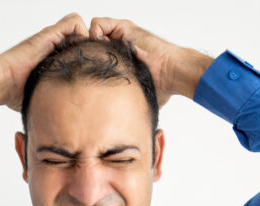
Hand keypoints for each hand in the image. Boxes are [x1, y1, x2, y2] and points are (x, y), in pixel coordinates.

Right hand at [0, 13, 88, 110]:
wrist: (2, 82)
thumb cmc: (16, 93)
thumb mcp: (43, 98)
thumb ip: (55, 102)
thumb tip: (64, 123)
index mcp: (53, 59)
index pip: (78, 50)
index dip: (88, 58)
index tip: (91, 73)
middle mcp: (54, 46)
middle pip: (81, 36)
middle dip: (91, 48)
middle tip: (92, 65)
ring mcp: (52, 38)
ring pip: (79, 26)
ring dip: (88, 37)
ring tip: (87, 56)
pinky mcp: (50, 34)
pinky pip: (74, 22)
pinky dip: (82, 32)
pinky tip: (80, 51)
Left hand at [88, 17, 213, 107]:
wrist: (172, 72)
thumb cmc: (162, 86)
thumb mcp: (139, 97)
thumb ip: (130, 105)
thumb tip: (128, 127)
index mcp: (122, 60)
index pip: (96, 57)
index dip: (89, 64)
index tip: (88, 76)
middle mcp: (119, 45)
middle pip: (91, 44)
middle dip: (87, 54)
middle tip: (89, 68)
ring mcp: (120, 35)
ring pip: (92, 32)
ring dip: (90, 43)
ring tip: (96, 58)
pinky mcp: (122, 27)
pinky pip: (97, 24)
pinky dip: (95, 34)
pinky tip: (101, 49)